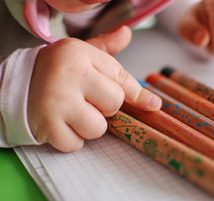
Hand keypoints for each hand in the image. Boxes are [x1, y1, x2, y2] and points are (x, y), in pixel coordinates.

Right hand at [28, 26, 161, 151]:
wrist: (20, 82)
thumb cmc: (58, 70)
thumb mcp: (81, 54)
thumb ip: (106, 48)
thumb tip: (127, 33)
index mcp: (81, 55)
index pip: (122, 78)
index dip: (138, 95)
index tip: (153, 105)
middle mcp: (70, 75)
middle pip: (114, 104)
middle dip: (105, 108)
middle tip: (87, 100)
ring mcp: (58, 101)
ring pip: (98, 128)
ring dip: (89, 125)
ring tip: (74, 112)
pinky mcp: (48, 125)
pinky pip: (76, 144)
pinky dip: (72, 139)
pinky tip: (62, 123)